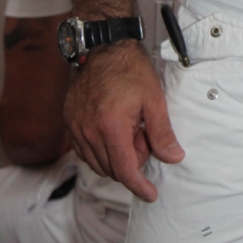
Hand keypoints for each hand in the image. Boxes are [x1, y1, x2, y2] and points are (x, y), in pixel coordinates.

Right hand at [64, 42, 183, 200]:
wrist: (104, 47)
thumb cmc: (130, 70)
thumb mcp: (154, 100)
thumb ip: (162, 132)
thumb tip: (173, 157)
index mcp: (111, 127)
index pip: (124, 170)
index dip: (139, 186)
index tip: (150, 194)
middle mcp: (88, 131)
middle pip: (111, 169)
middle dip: (132, 162)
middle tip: (145, 137)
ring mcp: (76, 127)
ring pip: (96, 163)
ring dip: (116, 157)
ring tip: (131, 131)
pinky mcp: (69, 122)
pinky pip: (84, 151)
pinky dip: (101, 151)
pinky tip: (115, 133)